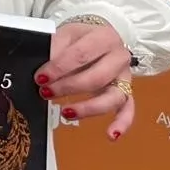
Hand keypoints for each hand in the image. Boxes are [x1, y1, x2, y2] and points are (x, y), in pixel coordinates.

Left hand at [37, 20, 135, 140]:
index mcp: (104, 37)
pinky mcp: (127, 91)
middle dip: (68, 88)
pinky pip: (128, 109)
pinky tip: (111, 135)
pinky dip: (122, 123)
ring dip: (88, 108)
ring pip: (113, 97)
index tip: (41, 77)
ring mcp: (125, 77)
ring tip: (66, 112)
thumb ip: (56, 49)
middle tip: (46, 92)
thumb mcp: (66, 34)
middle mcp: (119, 57)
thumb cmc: (80, 38)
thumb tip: (45, 70)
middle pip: (96, 78)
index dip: (59, 68)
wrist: (98, 38)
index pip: (80, 55)